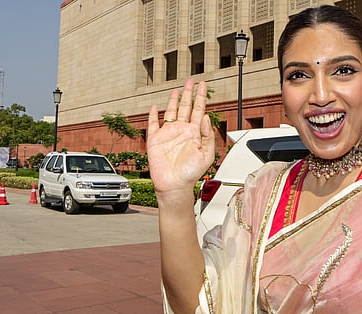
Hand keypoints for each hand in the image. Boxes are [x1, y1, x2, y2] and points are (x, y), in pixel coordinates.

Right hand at [147, 80, 215, 196]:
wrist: (175, 185)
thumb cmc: (191, 174)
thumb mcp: (206, 154)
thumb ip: (208, 135)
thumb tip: (206, 117)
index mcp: (194, 133)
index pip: (199, 110)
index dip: (201, 97)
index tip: (203, 85)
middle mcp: (182, 131)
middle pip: (186, 107)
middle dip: (188, 94)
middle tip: (191, 81)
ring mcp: (168, 134)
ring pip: (171, 112)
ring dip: (174, 100)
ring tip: (177, 89)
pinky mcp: (155, 140)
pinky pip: (153, 124)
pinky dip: (153, 114)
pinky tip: (155, 107)